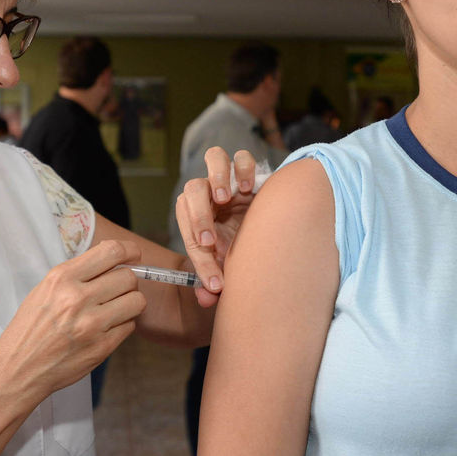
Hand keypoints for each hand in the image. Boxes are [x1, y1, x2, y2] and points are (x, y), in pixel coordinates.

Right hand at [0, 240, 145, 399]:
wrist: (19, 368)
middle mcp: (77, 298)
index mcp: (62, 278)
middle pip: (128, 277)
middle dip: (128, 281)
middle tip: (118, 288)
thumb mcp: (45, 289)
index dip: (129, 250)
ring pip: (136, 301)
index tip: (134, 255)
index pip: (111, 251)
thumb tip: (114, 260)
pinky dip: (123, 325)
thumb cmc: (31, 328)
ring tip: (116, 308)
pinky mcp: (102, 347)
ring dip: (130, 303)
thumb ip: (78, 273)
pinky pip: (130, 326)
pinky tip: (106, 328)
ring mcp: (92, 324)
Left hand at [175, 147, 257, 305]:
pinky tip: (249, 190)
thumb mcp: (228, 264)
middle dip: (197, 216)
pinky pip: (242, 157)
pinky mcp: (250, 171)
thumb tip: (205, 299)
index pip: (186, 224)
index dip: (195, 251)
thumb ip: (214, 279)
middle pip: (191, 189)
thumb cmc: (242, 244)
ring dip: (216, 176)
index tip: (212, 277)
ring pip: (213, 157)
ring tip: (225, 199)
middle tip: (210, 241)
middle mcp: (210, 192)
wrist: (270, 226)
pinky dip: (244, 169)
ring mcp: (230, 178)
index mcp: (198, 213)